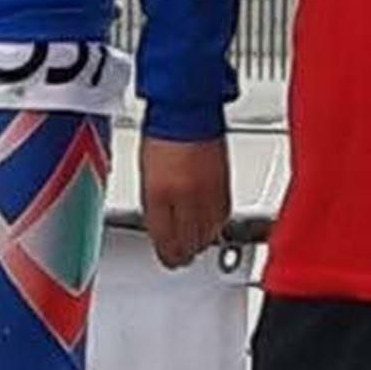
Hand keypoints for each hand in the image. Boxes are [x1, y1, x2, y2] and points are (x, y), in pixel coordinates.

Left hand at [139, 135, 228, 267]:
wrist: (187, 111)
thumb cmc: (162, 135)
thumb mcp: (146, 175)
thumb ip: (154, 206)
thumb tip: (160, 228)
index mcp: (159, 195)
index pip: (164, 240)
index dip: (167, 255)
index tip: (168, 258)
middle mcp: (185, 198)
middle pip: (189, 243)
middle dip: (184, 254)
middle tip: (181, 257)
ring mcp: (206, 193)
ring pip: (208, 235)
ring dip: (201, 243)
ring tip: (195, 247)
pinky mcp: (225, 187)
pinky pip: (222, 218)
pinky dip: (216, 226)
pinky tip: (211, 228)